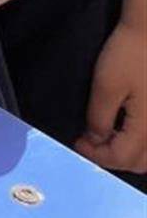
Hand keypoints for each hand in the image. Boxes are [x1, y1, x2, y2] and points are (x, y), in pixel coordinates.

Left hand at [75, 18, 146, 173]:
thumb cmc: (128, 54)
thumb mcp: (106, 85)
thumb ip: (99, 117)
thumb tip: (94, 141)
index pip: (121, 158)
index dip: (96, 155)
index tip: (78, 141)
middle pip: (138, 163)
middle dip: (112, 158)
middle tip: (91, 142)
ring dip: (127, 154)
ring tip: (106, 136)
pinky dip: (139, 145)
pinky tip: (124, 130)